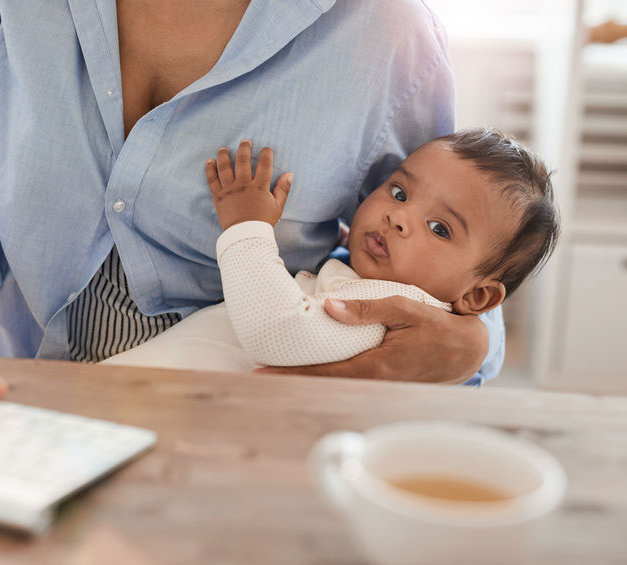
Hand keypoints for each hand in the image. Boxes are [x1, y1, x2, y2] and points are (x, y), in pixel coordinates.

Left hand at [206, 139, 292, 229]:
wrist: (244, 236)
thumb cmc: (262, 222)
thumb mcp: (277, 206)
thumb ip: (283, 189)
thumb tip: (289, 174)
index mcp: (259, 187)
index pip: (264, 164)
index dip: (266, 154)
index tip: (267, 149)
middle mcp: (243, 185)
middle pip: (243, 160)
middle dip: (244, 148)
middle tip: (245, 141)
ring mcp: (229, 190)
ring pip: (225, 167)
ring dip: (224, 155)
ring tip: (224, 149)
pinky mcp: (218, 196)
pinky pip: (212, 179)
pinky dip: (210, 169)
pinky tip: (209, 161)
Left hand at [257, 296, 487, 383]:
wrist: (468, 350)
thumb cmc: (438, 325)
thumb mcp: (405, 308)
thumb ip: (368, 309)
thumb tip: (328, 307)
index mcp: (375, 366)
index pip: (322, 373)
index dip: (289, 375)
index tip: (259, 374)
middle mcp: (372, 382)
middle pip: (321, 385)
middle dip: (288, 381)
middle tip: (254, 376)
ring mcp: (377, 388)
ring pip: (332, 387)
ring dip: (304, 382)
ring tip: (273, 374)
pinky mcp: (381, 385)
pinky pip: (346, 384)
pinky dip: (324, 380)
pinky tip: (307, 373)